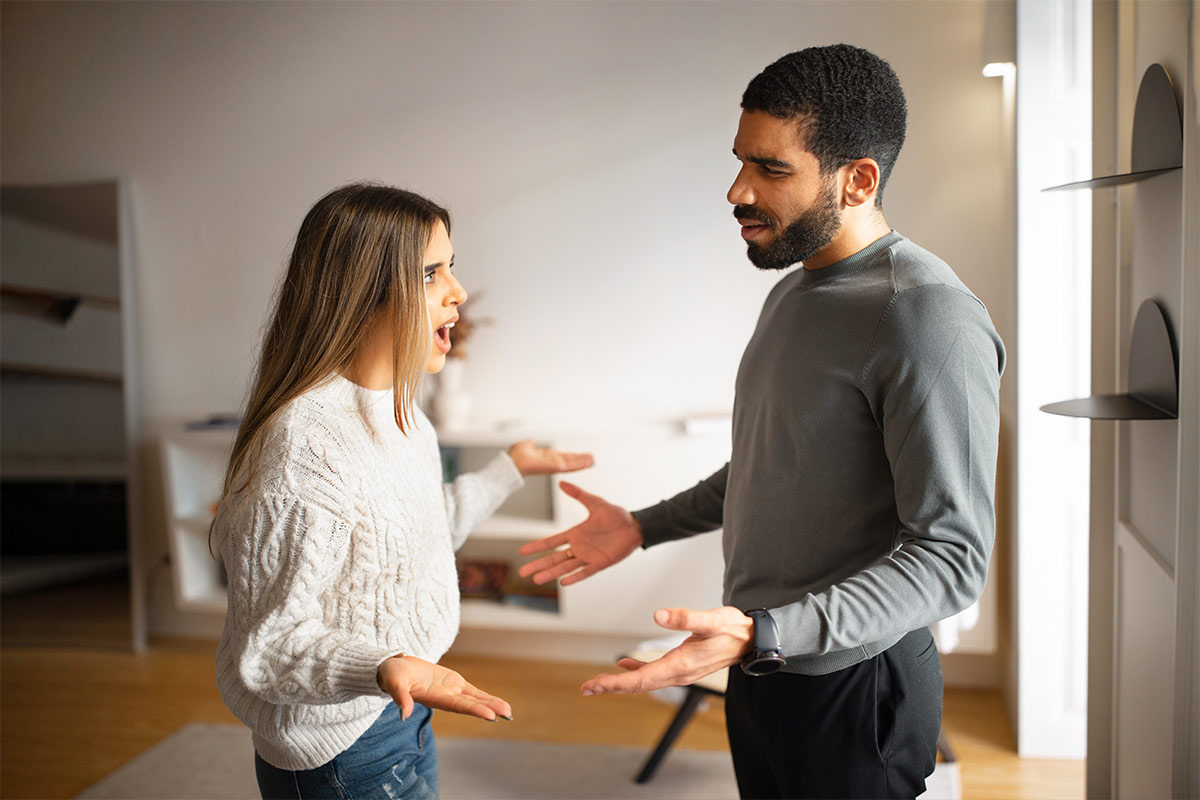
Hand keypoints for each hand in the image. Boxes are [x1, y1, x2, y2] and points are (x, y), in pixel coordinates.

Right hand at [376, 655, 511, 721]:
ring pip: (475, 699)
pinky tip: (498, 704)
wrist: (395, 668)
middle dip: (489, 709)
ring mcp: (451, 691)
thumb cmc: (393, 675)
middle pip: (471, 704)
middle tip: (508, 714)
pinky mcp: (454, 683)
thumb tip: (404, 714)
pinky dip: (486, 697)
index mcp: (434, 698)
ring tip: (509, 712)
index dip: (474, 710)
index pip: (458, 705)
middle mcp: (446, 697)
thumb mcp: (394, 683)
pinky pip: (473, 691)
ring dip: (491, 705)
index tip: (491, 716)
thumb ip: (400, 697)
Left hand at [507, 440, 593, 476]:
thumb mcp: (525, 446)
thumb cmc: (516, 457)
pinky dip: (580, 465)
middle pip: (571, 461)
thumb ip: (528, 444)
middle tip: (592, 459)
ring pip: (572, 464)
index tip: (580, 456)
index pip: (563, 457)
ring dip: (583, 463)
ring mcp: (555, 466)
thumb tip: (528, 442)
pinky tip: (587, 463)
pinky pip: (570, 466)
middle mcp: (552, 462)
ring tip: (593, 461)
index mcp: (547, 457)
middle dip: (581, 460)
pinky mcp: (556, 467)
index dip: (573, 457)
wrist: (514, 463)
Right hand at [516, 481, 641, 585]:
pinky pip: (585, 572)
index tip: (522, 551)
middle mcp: (579, 547)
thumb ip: (578, 494)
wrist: (635, 526)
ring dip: (551, 572)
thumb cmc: (616, 515)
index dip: (537, 546)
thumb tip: (561, 483)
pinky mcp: (600, 563)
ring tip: (537, 579)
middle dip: (538, 564)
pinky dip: (574, 577)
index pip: (551, 542)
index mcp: (575, 533)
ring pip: (565, 567)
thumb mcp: (595, 503)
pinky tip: (563, 582)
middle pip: (554, 558)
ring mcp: (588, 556)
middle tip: (523, 572)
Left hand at [580, 607, 752, 694]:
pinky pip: (654, 673)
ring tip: (599, 682)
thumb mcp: (710, 619)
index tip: (595, 683)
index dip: (616, 682)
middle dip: (612, 686)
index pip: (642, 678)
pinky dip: (637, 671)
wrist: (751, 640)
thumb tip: (657, 614)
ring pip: (645, 680)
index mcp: (681, 664)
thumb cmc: (732, 628)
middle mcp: (679, 673)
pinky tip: (626, 664)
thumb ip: (685, 617)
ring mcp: (680, 671)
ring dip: (621, 681)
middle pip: (639, 684)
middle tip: (587, 688)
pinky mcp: (682, 665)